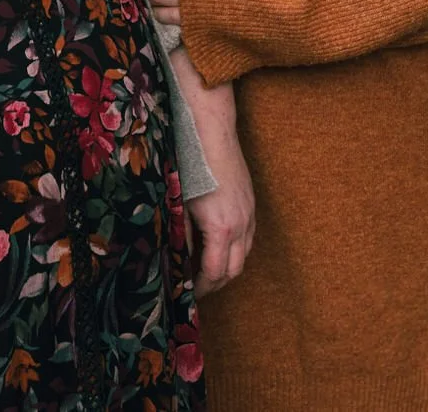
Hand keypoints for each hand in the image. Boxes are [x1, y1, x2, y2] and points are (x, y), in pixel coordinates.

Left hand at [188, 139, 255, 296]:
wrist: (212, 134)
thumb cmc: (191, 166)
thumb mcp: (179, 206)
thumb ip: (181, 237)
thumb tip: (176, 261)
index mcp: (221, 229)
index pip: (214, 273)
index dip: (201, 287)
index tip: (189, 293)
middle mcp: (241, 226)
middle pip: (234, 270)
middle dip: (216, 283)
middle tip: (196, 286)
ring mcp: (250, 214)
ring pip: (244, 254)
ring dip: (227, 266)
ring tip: (206, 268)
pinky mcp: (251, 204)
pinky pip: (248, 237)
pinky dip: (235, 249)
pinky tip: (219, 244)